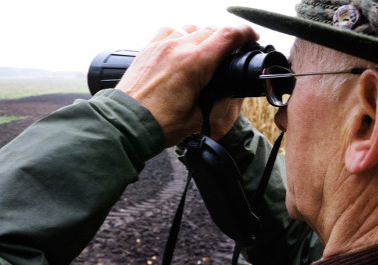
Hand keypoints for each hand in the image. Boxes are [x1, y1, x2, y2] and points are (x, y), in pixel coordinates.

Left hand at [116, 25, 257, 145]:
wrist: (125, 124)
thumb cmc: (159, 124)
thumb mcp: (199, 117)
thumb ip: (221, 103)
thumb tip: (234, 94)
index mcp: (196, 62)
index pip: (229, 35)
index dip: (246, 33)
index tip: (251, 38)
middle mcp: (179, 47)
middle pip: (212, 30)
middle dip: (226, 38)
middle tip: (232, 52)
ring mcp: (161, 45)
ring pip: (191, 28)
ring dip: (203, 37)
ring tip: (207, 52)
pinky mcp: (147, 49)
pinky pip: (169, 31)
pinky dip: (180, 36)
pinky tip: (182, 48)